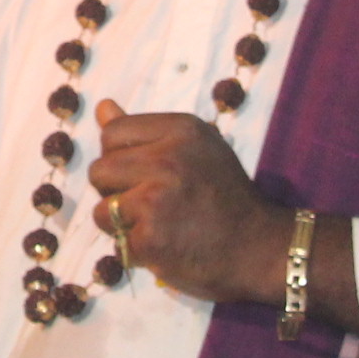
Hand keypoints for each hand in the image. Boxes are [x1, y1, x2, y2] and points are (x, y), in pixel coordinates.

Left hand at [86, 101, 345, 320]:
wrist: (259, 248)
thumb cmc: (224, 196)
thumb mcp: (196, 149)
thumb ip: (146, 131)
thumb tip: (102, 108)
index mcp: (180, 130)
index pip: (113, 133)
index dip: (121, 156)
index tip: (145, 173)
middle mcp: (167, 159)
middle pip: (100, 170)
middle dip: (115, 190)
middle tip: (149, 203)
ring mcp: (156, 200)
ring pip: (101, 210)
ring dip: (122, 224)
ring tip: (157, 225)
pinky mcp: (150, 239)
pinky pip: (117, 242)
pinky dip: (136, 249)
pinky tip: (165, 245)